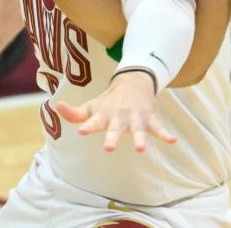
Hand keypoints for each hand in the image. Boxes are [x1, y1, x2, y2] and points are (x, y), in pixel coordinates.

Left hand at [54, 70, 175, 151]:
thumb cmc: (108, 101)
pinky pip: (159, 128)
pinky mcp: (149, 119)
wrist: (134, 82)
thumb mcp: (91, 106)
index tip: (82, 131)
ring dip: (139, 138)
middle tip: (109, 148)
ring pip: (138, 130)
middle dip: (112, 138)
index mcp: (104, 115)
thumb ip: (74, 114)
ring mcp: (135, 118)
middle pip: (115, 129)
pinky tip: (173, 140)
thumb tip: (56, 107)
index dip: (88, 126)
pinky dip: (166, 134)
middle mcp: (119, 117)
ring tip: (140, 148)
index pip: (93, 121)